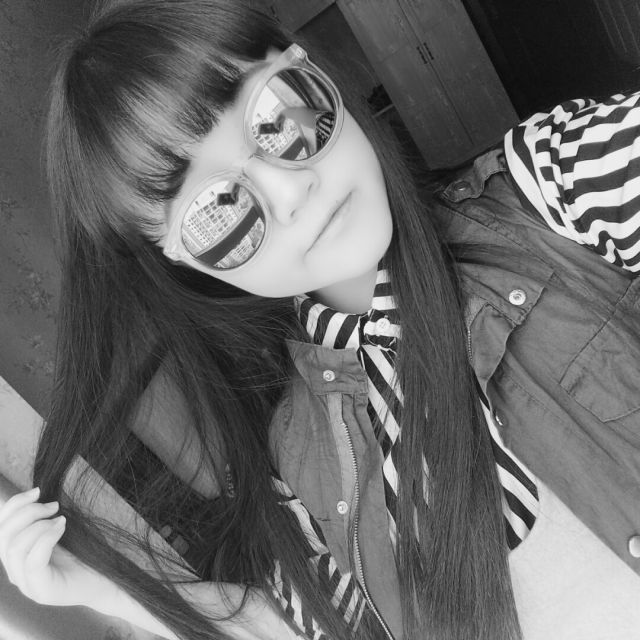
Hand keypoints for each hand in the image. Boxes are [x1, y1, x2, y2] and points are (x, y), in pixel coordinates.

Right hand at [0, 487, 109, 606]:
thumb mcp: (57, 532)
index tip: (38, 491)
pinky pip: (33, 561)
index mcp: (16, 555)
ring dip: (38, 525)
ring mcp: (26, 584)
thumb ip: (41, 519)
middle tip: (54, 506)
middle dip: (28, 512)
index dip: (14, 505)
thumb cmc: (83, 553)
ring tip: (60, 519)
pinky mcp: (42, 591)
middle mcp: (16, 571)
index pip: (0, 527)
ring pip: (14, 548)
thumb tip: (35, 493)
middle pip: (3, 536)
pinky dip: (47, 537)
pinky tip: (62, 527)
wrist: (106, 579)